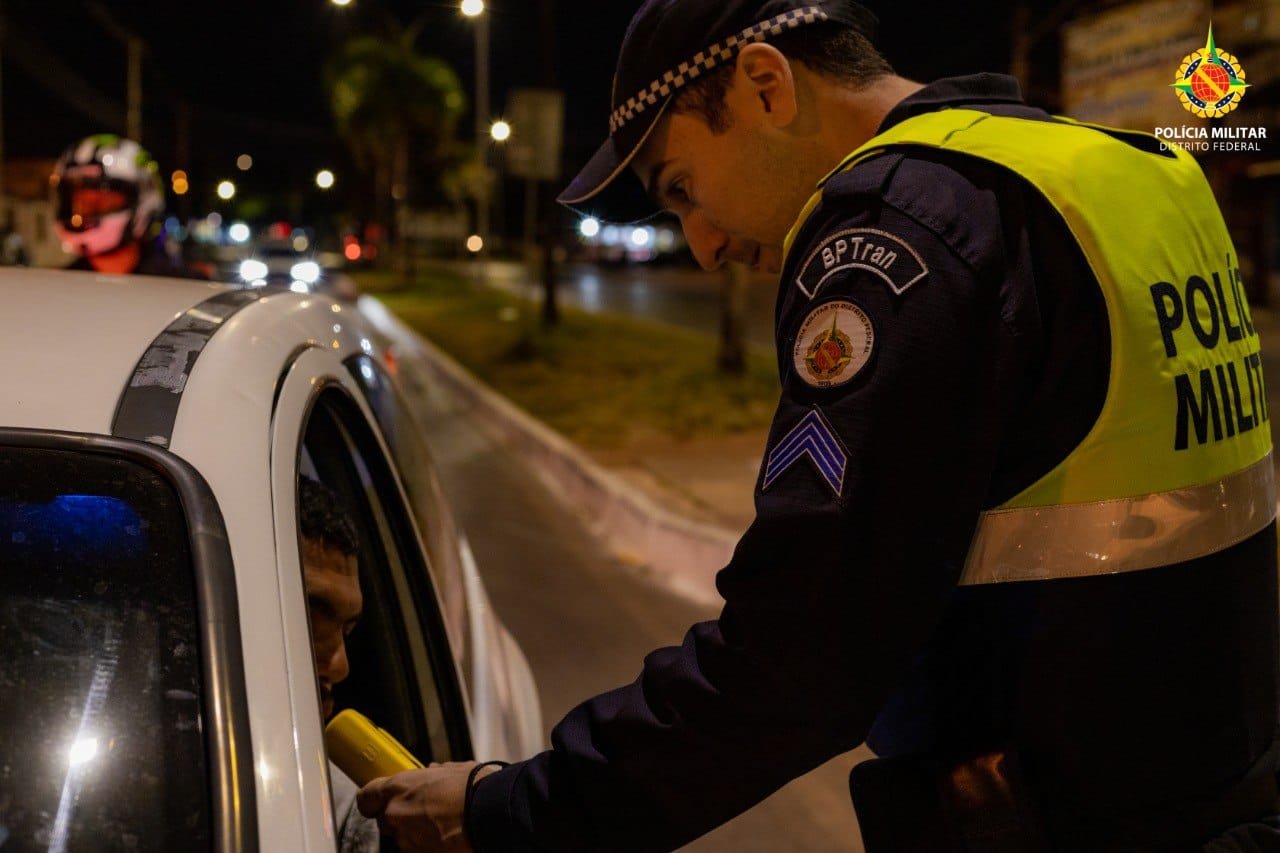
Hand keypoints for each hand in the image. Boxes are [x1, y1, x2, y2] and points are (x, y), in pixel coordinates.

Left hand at [357, 761, 498, 851]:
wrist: (490, 814)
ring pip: (403, 838)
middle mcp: (394, 814)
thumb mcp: (452, 770)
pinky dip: (427, 847)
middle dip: (400, 818)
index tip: (377, 803)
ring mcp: (405, 839)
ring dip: (416, 834)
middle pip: (385, 820)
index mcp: (398, 787)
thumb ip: (434, 773)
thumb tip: (433, 772)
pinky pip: (417, 850)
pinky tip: (446, 839)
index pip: (366, 797)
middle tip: (424, 813)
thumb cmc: (473, 788)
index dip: (372, 801)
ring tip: (441, 827)